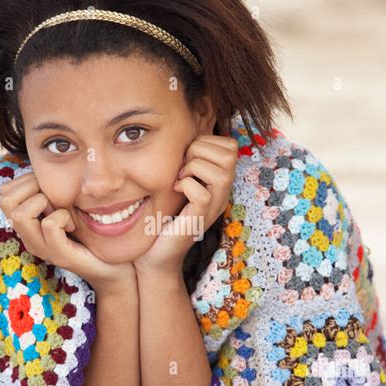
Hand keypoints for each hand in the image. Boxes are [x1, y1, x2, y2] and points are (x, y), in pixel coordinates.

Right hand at [0, 170, 135, 294]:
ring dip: (46, 202)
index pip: (4, 193)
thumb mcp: (69, 205)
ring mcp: (42, 248)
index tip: (52, 188)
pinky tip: (75, 223)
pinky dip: (63, 216)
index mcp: (28, 224)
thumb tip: (44, 165)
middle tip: (56, 196)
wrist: (114, 267)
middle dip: (32, 186)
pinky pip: (49, 225)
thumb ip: (54, 190)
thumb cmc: (93, 233)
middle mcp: (29, 237)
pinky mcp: (59, 255)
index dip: (26, 180)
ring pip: (20, 214)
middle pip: (5, 200)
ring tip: (65, 211)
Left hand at [133, 135, 238, 277]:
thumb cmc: (162, 216)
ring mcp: (213, 207)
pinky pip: (202, 193)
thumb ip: (185, 160)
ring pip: (222, 172)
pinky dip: (186, 186)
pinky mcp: (199, 220)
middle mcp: (222, 193)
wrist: (155, 254)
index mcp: (219, 181)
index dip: (206, 141)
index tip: (185, 156)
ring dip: (193, 168)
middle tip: (181, 167)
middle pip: (231, 154)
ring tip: (178, 179)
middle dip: (200, 151)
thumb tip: (184, 132)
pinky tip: (175, 191)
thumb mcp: (176, 181)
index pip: (231, 146)